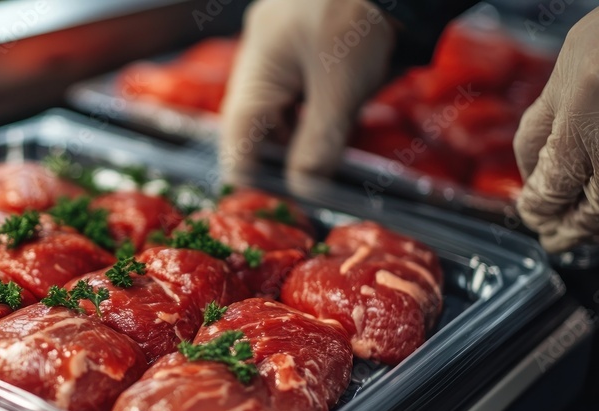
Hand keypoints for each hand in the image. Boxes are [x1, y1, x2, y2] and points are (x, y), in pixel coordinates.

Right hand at [219, 0, 395, 181]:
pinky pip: (296, 98)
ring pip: (277, 116)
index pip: (237, 140)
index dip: (252, 178)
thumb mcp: (341, 89)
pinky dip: (309, 122)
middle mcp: (259, 64)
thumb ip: (319, 143)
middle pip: (254, 130)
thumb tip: (304, 189)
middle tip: (305, 192)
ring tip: (319, 171)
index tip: (278, 205)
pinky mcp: (305, 53)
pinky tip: (328, 137)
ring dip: (295, 144)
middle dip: (277, 163)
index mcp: (256, 71)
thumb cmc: (361, 19)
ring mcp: (281, 56)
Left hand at [514, 0, 598, 253]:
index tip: (532, 210)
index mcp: (581, 120)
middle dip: (562, 227)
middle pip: (581, 208)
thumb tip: (534, 161)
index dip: (536, 204)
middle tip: (552, 237)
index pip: (547, 185)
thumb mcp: (572, 63)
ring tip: (586, 239)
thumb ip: (548, 114)